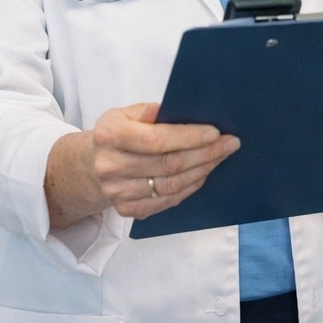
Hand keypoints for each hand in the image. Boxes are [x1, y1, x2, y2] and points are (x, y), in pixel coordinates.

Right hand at [83, 102, 239, 220]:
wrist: (92, 165)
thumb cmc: (118, 133)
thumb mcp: (127, 113)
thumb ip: (153, 112)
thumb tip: (188, 113)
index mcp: (109, 135)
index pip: (156, 140)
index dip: (189, 137)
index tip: (215, 132)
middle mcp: (110, 167)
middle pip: (168, 164)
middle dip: (205, 153)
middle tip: (230, 144)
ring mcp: (117, 192)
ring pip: (171, 185)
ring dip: (202, 170)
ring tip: (221, 156)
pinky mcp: (127, 210)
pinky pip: (167, 201)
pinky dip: (190, 187)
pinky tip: (203, 173)